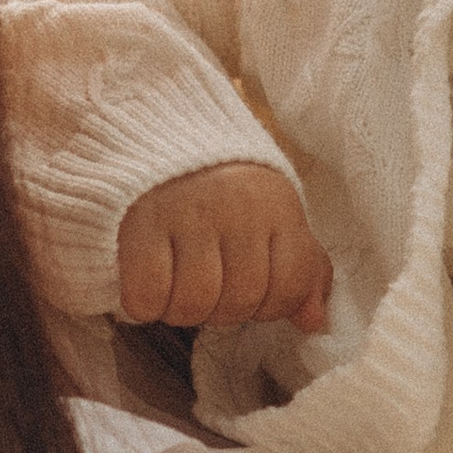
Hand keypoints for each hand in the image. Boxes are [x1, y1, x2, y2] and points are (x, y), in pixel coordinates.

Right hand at [114, 163, 332, 333]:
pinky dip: (145, 303)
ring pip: (195, 304)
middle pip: (241, 302)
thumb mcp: (271, 213)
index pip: (291, 286)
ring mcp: (186, 214)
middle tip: (205, 285)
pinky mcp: (138, 223)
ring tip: (174, 284)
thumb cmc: (219, 185)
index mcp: (275, 205)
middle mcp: (236, 208)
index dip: (272, 305)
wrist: (154, 130)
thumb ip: (300, 267)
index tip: (250, 291)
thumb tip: (313, 321)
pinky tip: (145, 282)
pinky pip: (148, 295)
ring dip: (180, 309)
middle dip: (222, 309)